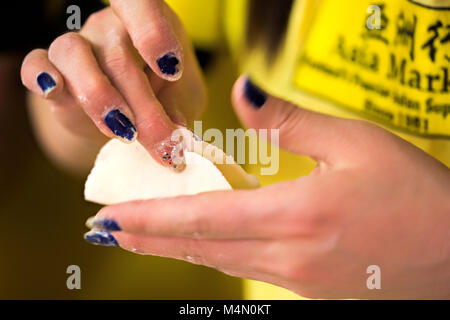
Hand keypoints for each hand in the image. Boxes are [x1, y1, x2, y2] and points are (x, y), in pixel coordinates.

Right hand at [21, 2, 205, 170]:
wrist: (129, 117)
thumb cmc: (163, 99)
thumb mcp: (181, 102)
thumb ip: (180, 109)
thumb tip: (177, 132)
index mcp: (150, 24)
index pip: (142, 6)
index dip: (153, 33)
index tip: (171, 70)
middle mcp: (111, 27)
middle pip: (117, 56)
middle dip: (142, 108)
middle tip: (162, 143)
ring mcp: (79, 44)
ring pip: (73, 53)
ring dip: (98, 96)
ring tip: (124, 132)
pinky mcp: (52, 69)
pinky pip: (35, 63)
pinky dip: (40, 76)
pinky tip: (53, 91)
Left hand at [84, 76, 449, 298]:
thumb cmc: (415, 195)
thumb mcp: (356, 144)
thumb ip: (291, 121)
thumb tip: (245, 95)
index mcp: (295, 216)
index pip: (202, 218)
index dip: (150, 219)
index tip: (110, 219)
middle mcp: (286, 256)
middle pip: (199, 247)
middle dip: (148, 238)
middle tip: (108, 231)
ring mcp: (296, 278)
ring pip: (218, 260)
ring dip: (175, 247)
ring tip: (141, 236)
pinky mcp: (307, 287)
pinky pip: (245, 266)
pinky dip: (212, 252)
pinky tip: (201, 242)